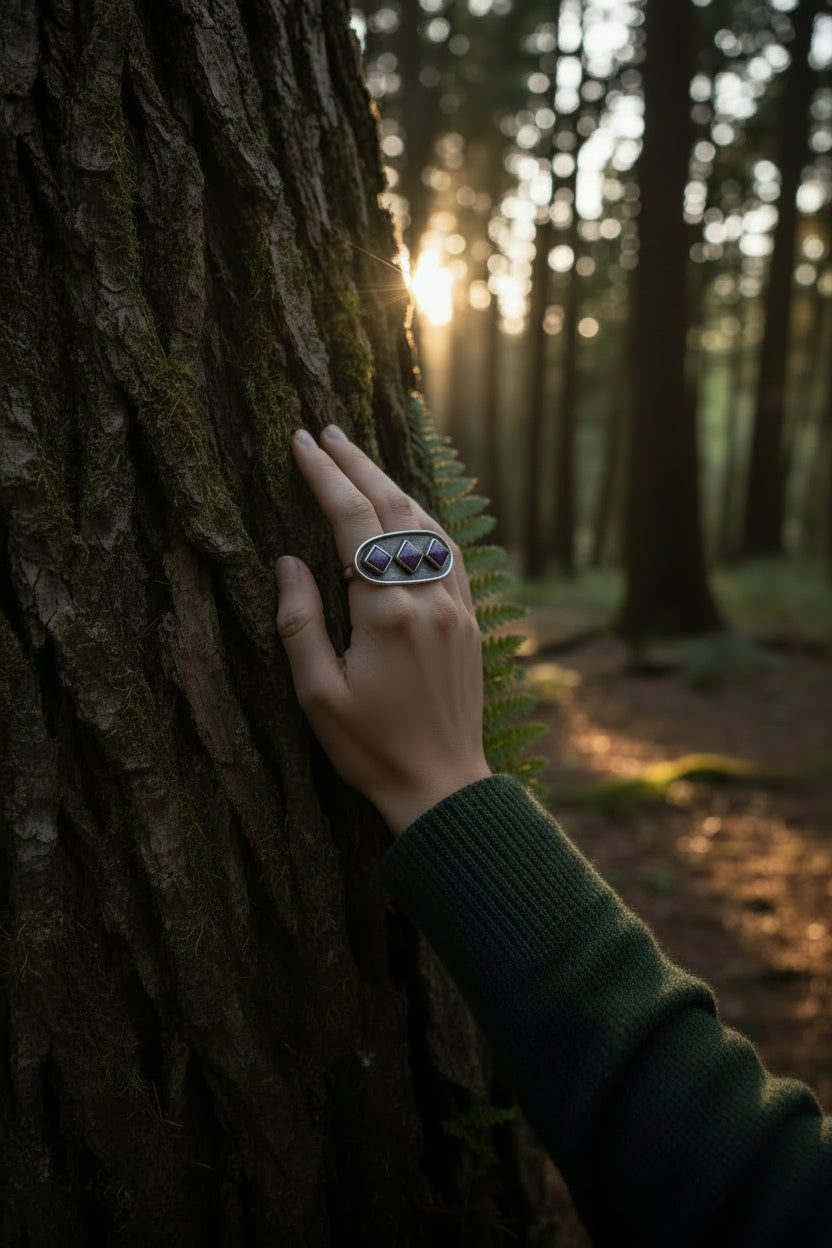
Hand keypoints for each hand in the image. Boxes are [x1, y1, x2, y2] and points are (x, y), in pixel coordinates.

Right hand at [275, 425, 490, 834]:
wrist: (442, 785)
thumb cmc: (371, 748)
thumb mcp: (318, 695)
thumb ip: (299, 623)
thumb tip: (286, 562)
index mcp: (386, 613)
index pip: (353, 522)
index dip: (326, 476)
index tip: (302, 442)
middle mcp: (428, 598)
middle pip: (393, 509)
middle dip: (358, 464)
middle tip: (327, 431)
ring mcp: (456, 607)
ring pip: (427, 523)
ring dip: (392, 484)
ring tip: (359, 459)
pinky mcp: (469, 620)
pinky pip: (449, 551)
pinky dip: (424, 518)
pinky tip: (408, 511)